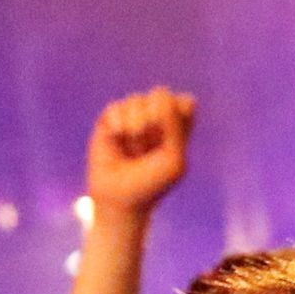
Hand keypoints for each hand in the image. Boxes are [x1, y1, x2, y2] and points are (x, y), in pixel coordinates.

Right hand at [85, 87, 197, 218]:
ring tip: (133, 150)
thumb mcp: (173, 159)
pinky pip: (115, 108)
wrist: (119, 199)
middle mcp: (155, 118)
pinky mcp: (110, 121)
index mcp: (178, 126)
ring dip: (135, 127)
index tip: (174, 139)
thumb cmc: (151, 184)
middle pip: (160, 94)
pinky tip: (117, 139)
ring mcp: (132, 117)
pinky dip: (118, 126)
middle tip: (151, 145)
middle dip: (155, 118)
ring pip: (136, 99)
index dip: (178, 115)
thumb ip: (175, 126)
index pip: (185, 102)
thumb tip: (162, 96)